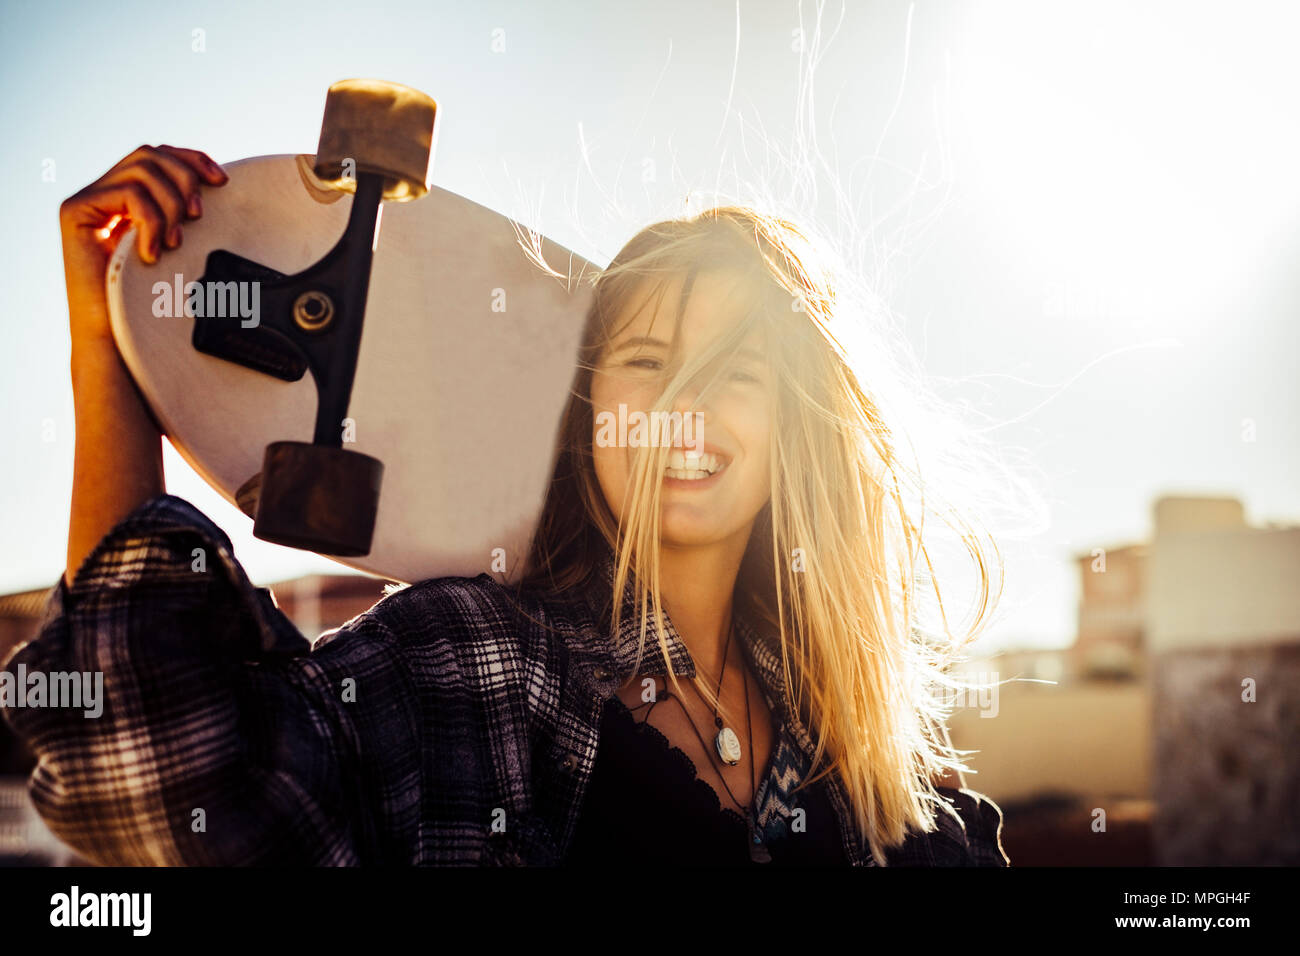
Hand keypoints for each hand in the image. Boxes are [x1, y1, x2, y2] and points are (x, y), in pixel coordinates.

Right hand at [59, 145, 227, 349]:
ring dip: (170, 205)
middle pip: (150, 154)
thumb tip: (216, 186)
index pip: (158, 156)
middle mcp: (102, 193)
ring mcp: (86, 201)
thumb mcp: (176, 247)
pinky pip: (127, 194)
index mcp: (125, 198)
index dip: (192, 159)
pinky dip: (151, 222)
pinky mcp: (75, 212)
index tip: (222, 181)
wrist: (116, 337)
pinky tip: (152, 254)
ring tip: (174, 242)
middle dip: (184, 179)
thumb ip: (182, 215)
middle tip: (197, 216)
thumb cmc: (151, 302)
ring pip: (141, 170)